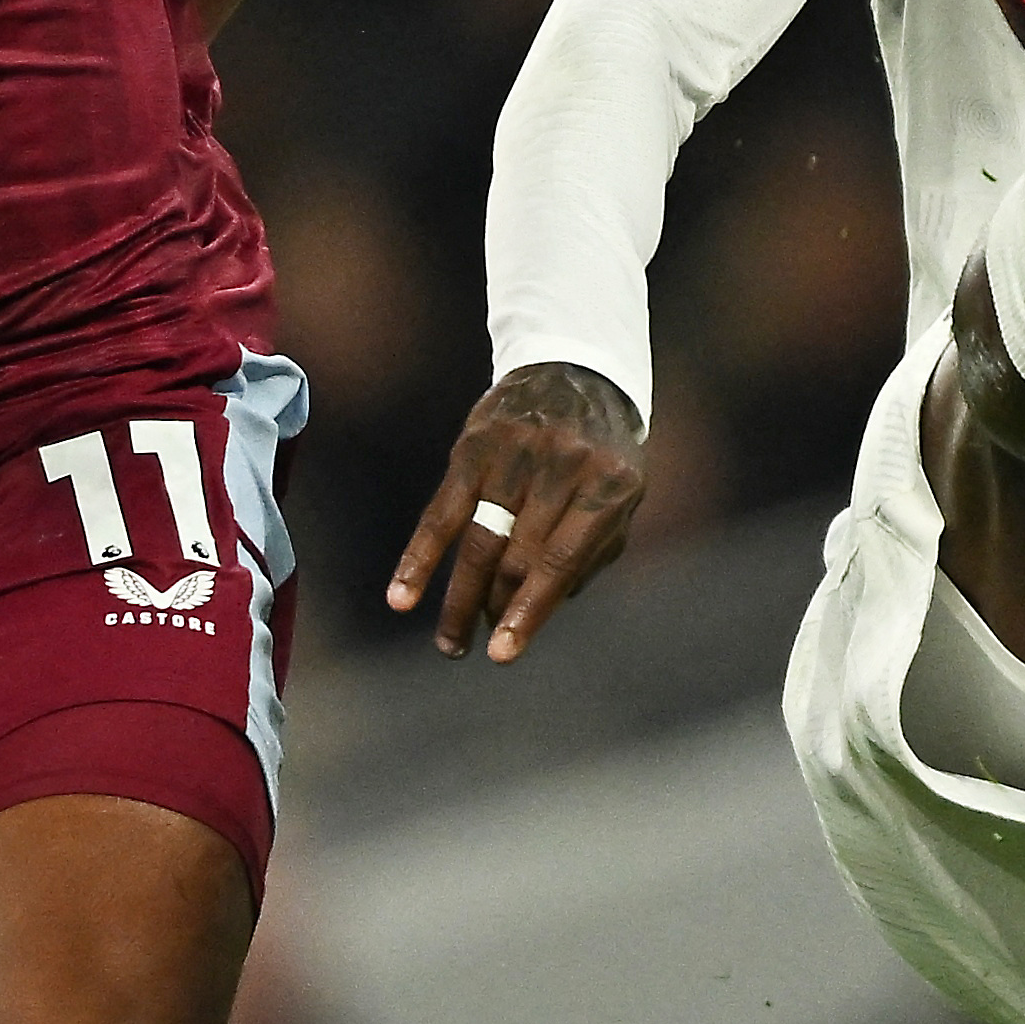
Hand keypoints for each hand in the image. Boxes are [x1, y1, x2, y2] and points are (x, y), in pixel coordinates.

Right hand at [386, 362, 646, 662]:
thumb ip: (594, 551)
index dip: (529, 611)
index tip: (504, 654)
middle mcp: (562, 466)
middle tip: (479, 647)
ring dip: (459, 599)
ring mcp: (516, 453)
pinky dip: (420, 558)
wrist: (575, 369)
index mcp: (608, 484)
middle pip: (517, 555)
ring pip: (478, 540)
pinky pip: (441, 512)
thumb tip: (543, 609)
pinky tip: (401, 597)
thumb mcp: (623, 494)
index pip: (560, 561)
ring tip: (451, 643)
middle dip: (494, 609)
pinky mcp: (474, 446)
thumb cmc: (603, 450)